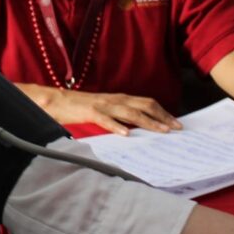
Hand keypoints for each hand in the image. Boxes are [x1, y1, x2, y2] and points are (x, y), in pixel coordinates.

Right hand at [34, 87, 181, 136]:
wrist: (56, 101)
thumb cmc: (80, 108)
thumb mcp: (105, 110)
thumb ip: (120, 117)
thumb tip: (138, 130)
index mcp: (119, 99)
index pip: (147, 103)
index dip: (163, 112)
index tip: (176, 123)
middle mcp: (115, 99)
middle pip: (145, 105)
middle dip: (162, 117)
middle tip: (176, 128)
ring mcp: (103, 105)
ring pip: (130, 112)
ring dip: (148, 122)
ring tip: (161, 131)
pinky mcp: (90, 111)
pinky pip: (106, 119)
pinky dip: (117, 126)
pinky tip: (126, 134)